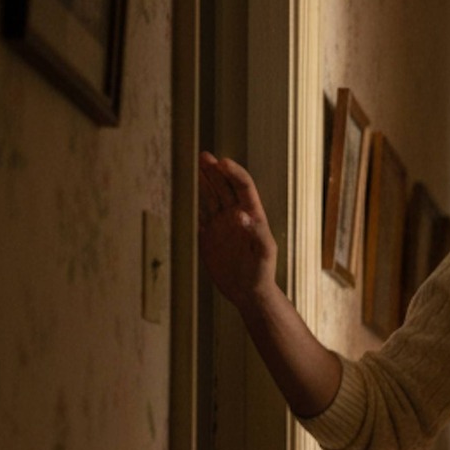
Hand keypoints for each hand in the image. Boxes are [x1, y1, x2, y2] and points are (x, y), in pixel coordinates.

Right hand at [198, 153, 277, 308]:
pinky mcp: (209, 236)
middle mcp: (236, 216)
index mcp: (253, 215)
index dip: (234, 174)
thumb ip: (256, 233)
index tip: (222, 163)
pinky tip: (185, 190)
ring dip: (203, 181)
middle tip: (203, 156)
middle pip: (224, 187)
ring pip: (210, 197)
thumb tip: (242, 214)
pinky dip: (193, 201)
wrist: (248, 292)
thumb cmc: (262, 272)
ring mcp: (221, 225)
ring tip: (194, 165)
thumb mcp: (264, 253)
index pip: (244, 187)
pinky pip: (199, 213)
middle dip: (215, 171)